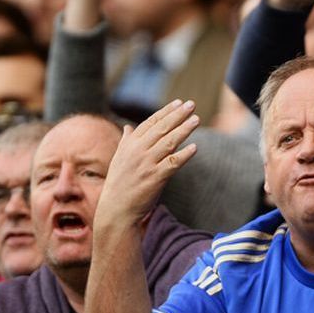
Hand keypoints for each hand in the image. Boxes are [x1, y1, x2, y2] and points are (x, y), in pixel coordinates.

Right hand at [95, 100, 199, 225]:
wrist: (116, 209)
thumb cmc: (120, 184)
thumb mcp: (120, 159)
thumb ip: (126, 142)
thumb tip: (128, 127)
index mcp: (130, 145)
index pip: (150, 123)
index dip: (166, 112)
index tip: (179, 103)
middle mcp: (137, 151)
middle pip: (161, 129)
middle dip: (177, 115)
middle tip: (191, 105)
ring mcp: (146, 164)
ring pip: (169, 142)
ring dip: (184, 130)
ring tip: (196, 120)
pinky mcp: (155, 178)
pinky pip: (172, 163)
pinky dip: (184, 155)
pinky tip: (194, 147)